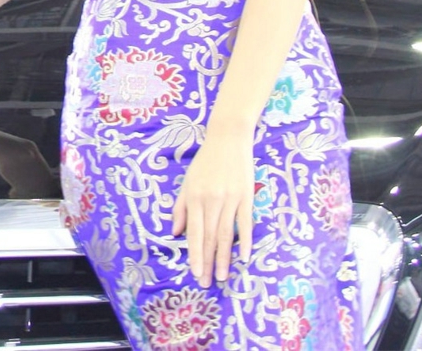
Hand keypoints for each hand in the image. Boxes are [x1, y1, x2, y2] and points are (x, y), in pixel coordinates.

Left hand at [172, 131, 253, 288]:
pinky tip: (244, 257)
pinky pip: (246, 222)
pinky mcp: (246, 195)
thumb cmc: (206, 161)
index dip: (195, 255)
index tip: (195, 273)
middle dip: (208, 262)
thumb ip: (181, 207)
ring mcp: (230, 198)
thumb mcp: (187, 181)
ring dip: (224, 257)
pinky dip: (246, 241)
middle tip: (207, 283)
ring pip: (227, 234)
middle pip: (210, 237)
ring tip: (223, 277)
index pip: (194, 232)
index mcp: (195, 197)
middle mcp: (212, 200)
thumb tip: (175, 232)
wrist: (228, 138)